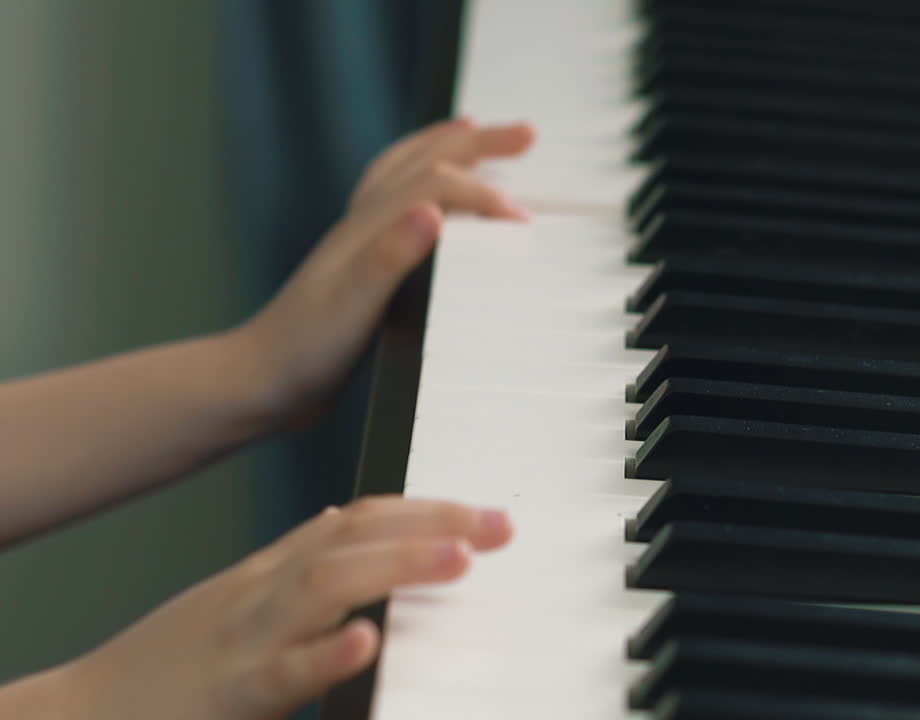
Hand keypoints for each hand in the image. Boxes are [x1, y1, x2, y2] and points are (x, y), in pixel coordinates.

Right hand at [60, 496, 513, 719]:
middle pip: (353, 538)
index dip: (427, 507)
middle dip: (431, 524)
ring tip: (458, 559)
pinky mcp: (233, 694)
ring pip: (323, 585)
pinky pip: (282, 671)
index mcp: (273, 571)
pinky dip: (326, 654)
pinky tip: (366, 642)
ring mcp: (247, 639)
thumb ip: (296, 561)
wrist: (83, 713)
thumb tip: (344, 518)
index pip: (359, 517)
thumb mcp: (242, 600)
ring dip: (395, 565)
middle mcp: (264, 592)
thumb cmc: (175, 663)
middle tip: (500, 528)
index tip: (489, 515)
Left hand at [232, 117, 535, 426]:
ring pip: (408, 173)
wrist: (261, 384)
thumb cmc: (304, 352)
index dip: (483, 194)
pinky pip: (400, 204)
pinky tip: (435, 201)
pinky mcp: (365, 265)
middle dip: (479, 143)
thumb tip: (433, 211)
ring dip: (447, 148)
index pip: (435, 187)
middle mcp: (365, 225)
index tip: (523, 222)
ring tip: (477, 133)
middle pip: (425, 161)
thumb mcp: (353, 308)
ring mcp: (363, 242)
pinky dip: (424, 186)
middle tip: (528, 135)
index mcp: (367, 229)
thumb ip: (390, 257)